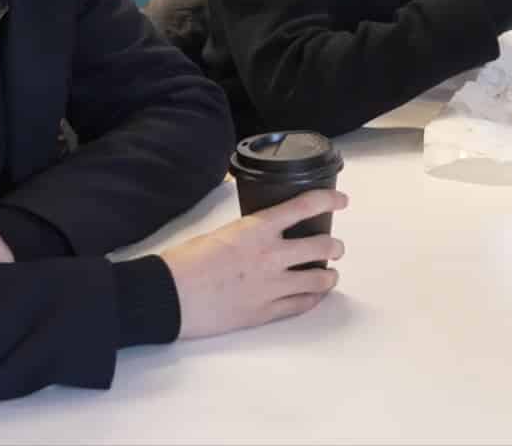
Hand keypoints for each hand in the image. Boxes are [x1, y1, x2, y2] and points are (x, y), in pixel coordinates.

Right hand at [161, 189, 348, 339]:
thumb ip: (249, 233)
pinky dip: (313, 299)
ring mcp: (271, 286)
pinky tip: (315, 296)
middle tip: (336, 248)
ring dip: (329, 275)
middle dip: (334, 247)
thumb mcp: (221, 233)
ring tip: (330, 274)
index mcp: (257, 229)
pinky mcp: (265, 312)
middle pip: (321, 247)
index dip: (329, 200)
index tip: (342, 200)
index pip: (305, 206)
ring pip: (318, 280)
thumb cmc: (185, 261)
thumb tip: (262, 236)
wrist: (169, 295)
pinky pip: (301, 305)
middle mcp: (271, 255)